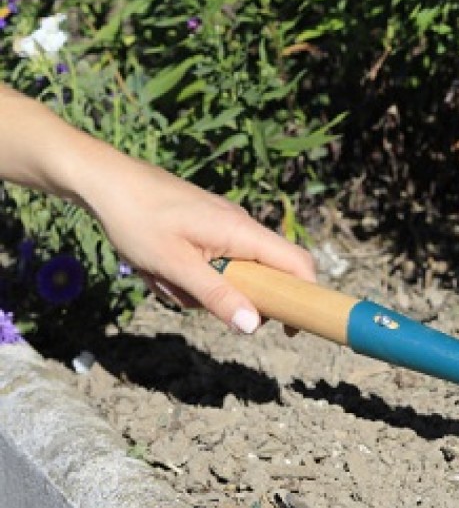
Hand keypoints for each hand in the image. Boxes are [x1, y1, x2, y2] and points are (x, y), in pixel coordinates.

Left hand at [83, 153, 315, 333]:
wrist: (105, 180)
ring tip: (161, 278)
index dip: (304, 295)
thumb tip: (252, 326)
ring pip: (232, 272)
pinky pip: (212, 262)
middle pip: (262, 275)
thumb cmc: (138, 219)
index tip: (293, 327)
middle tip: (192, 299)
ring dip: (200, 288)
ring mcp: (224, 226)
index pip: (297, 263)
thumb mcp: (175, 266)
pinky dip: (190, 275)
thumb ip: (217, 296)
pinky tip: (158, 269)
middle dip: (231, 297)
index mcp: (243, 231)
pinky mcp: (206, 227)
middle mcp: (241, 226)